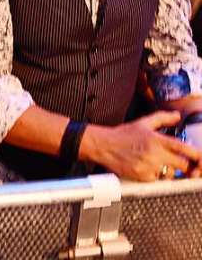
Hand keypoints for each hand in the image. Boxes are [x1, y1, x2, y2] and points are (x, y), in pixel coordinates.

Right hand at [83, 111, 201, 180]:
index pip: (186, 150)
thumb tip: (176, 116)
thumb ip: (162, 118)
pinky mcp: (143, 177)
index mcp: (158, 139)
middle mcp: (155, 153)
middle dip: (185, 166)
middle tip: (182, 164)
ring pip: (171, 174)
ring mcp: (149, 166)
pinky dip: (155, 176)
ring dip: (168, 171)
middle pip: (183, 165)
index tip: (199, 159)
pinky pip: (157, 180)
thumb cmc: (122, 135)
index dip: (198, 157)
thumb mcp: (142, 123)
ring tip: (157, 163)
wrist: (103, 145)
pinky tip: (146, 167)